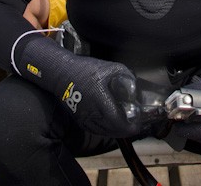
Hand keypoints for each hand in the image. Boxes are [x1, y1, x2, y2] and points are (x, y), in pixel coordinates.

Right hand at [15, 35, 140, 137]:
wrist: (62, 73)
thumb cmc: (86, 69)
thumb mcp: (111, 68)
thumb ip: (127, 78)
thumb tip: (138, 89)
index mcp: (101, 100)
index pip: (119, 122)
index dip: (131, 126)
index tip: (138, 122)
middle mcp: (92, 113)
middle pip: (114, 131)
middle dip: (127, 128)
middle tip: (134, 122)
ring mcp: (84, 119)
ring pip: (105, 132)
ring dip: (117, 130)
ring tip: (125, 122)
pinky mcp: (80, 121)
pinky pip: (96, 130)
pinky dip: (107, 129)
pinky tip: (112, 122)